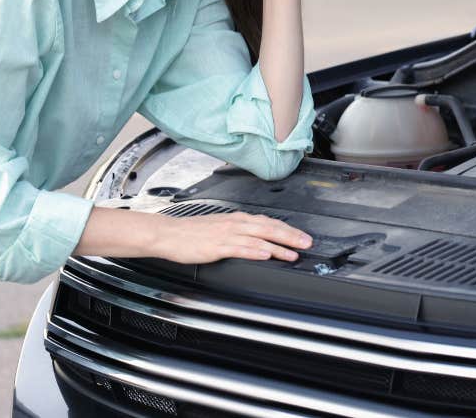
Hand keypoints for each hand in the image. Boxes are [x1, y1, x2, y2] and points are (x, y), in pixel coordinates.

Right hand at [151, 211, 312, 263]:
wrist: (168, 233)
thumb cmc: (191, 232)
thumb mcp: (220, 227)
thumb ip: (238, 232)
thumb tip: (256, 239)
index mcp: (237, 219)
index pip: (269, 222)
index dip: (288, 230)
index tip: (302, 236)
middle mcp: (235, 224)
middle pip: (269, 228)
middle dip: (291, 237)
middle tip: (307, 244)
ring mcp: (227, 234)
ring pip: (259, 239)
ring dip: (279, 247)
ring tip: (293, 254)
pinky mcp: (217, 246)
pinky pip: (240, 248)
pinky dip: (255, 251)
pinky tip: (266, 255)